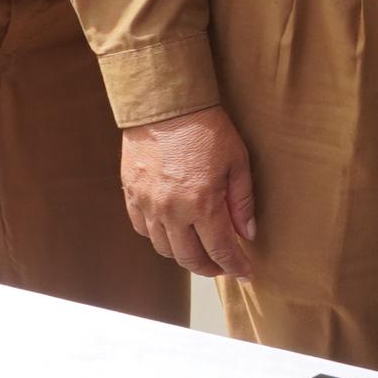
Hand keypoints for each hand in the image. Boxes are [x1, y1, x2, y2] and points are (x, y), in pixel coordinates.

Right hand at [120, 107, 257, 278]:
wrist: (165, 104)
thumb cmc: (206, 129)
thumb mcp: (237, 162)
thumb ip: (242, 201)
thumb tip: (247, 233)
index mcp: (202, 204)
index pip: (220, 250)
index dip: (235, 266)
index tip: (245, 273)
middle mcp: (172, 211)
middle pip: (189, 258)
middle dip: (210, 268)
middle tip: (222, 265)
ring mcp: (148, 204)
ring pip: (164, 248)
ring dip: (184, 255)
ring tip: (199, 249)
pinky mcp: (131, 194)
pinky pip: (143, 228)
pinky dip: (159, 237)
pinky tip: (172, 231)